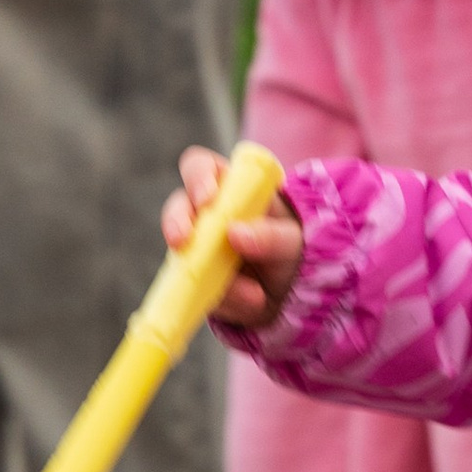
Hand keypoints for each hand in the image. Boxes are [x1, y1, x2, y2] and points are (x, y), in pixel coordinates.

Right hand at [164, 146, 303, 330]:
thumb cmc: (293, 251)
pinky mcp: (195, 281)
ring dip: (213, 276)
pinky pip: (196, 290)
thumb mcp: (293, 242)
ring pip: (183, 256)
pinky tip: (251, 304)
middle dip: (176, 222)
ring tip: (256, 295)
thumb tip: (235, 234)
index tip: (207, 198)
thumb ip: (271, 235)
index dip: (198, 178)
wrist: (295, 295)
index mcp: (230, 190)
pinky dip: (224, 300)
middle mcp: (206, 217)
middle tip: (183, 242)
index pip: (201, 168)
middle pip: (177, 207)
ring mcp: (196, 249)